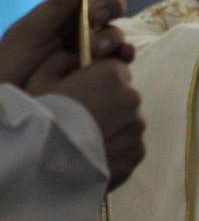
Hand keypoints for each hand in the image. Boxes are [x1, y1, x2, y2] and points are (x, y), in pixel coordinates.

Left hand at [0, 0, 126, 87]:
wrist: (10, 111)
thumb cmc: (8, 68)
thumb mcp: (29, 34)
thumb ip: (56, 5)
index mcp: (64, 11)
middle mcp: (82, 28)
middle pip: (111, 7)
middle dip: (108, 7)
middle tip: (93, 18)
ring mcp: (92, 51)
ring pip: (116, 32)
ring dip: (112, 35)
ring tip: (96, 49)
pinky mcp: (101, 73)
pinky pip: (120, 60)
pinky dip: (125, 54)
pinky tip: (122, 57)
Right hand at [48, 59, 144, 189]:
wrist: (42, 164)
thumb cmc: (39, 118)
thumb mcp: (42, 79)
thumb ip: (63, 61)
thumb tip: (75, 57)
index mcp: (113, 74)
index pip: (116, 70)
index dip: (98, 82)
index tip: (83, 95)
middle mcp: (132, 97)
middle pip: (123, 97)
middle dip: (108, 105)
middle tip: (80, 122)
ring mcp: (136, 127)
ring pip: (127, 123)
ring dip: (112, 129)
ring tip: (84, 143)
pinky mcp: (136, 153)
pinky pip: (129, 147)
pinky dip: (116, 151)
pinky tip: (93, 157)